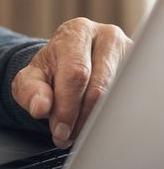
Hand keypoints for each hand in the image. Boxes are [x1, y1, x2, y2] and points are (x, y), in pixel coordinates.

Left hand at [12, 18, 131, 147]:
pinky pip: (126, 99)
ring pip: (116, 96)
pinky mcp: (137, 69)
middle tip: (67, 136)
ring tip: (77, 133)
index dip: (67, 106)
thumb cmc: (51, 68)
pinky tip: (94, 125)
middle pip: (99, 87)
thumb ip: (29, 90)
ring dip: (95, 121)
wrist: (68, 61)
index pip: (76, 73)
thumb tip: (40, 108)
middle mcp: (106, 37)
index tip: (59, 130)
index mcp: (77, 32)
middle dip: (81, 118)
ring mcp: (128, 52)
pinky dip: (109, 117)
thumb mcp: (30, 77)